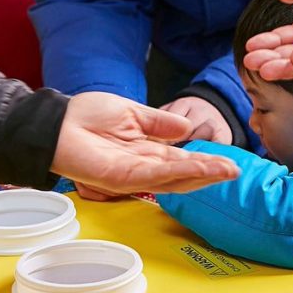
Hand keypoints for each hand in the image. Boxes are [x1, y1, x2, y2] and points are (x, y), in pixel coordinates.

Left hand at [51, 92, 239, 195]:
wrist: (56, 122)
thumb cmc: (85, 117)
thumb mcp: (133, 113)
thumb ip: (160, 122)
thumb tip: (188, 128)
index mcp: (147, 152)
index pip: (183, 160)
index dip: (207, 161)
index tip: (230, 161)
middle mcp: (144, 167)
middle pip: (184, 175)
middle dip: (211, 173)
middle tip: (236, 170)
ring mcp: (134, 176)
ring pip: (175, 179)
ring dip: (201, 175)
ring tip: (226, 170)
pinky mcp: (122, 178)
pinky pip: (156, 176)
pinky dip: (178, 172)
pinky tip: (198, 168)